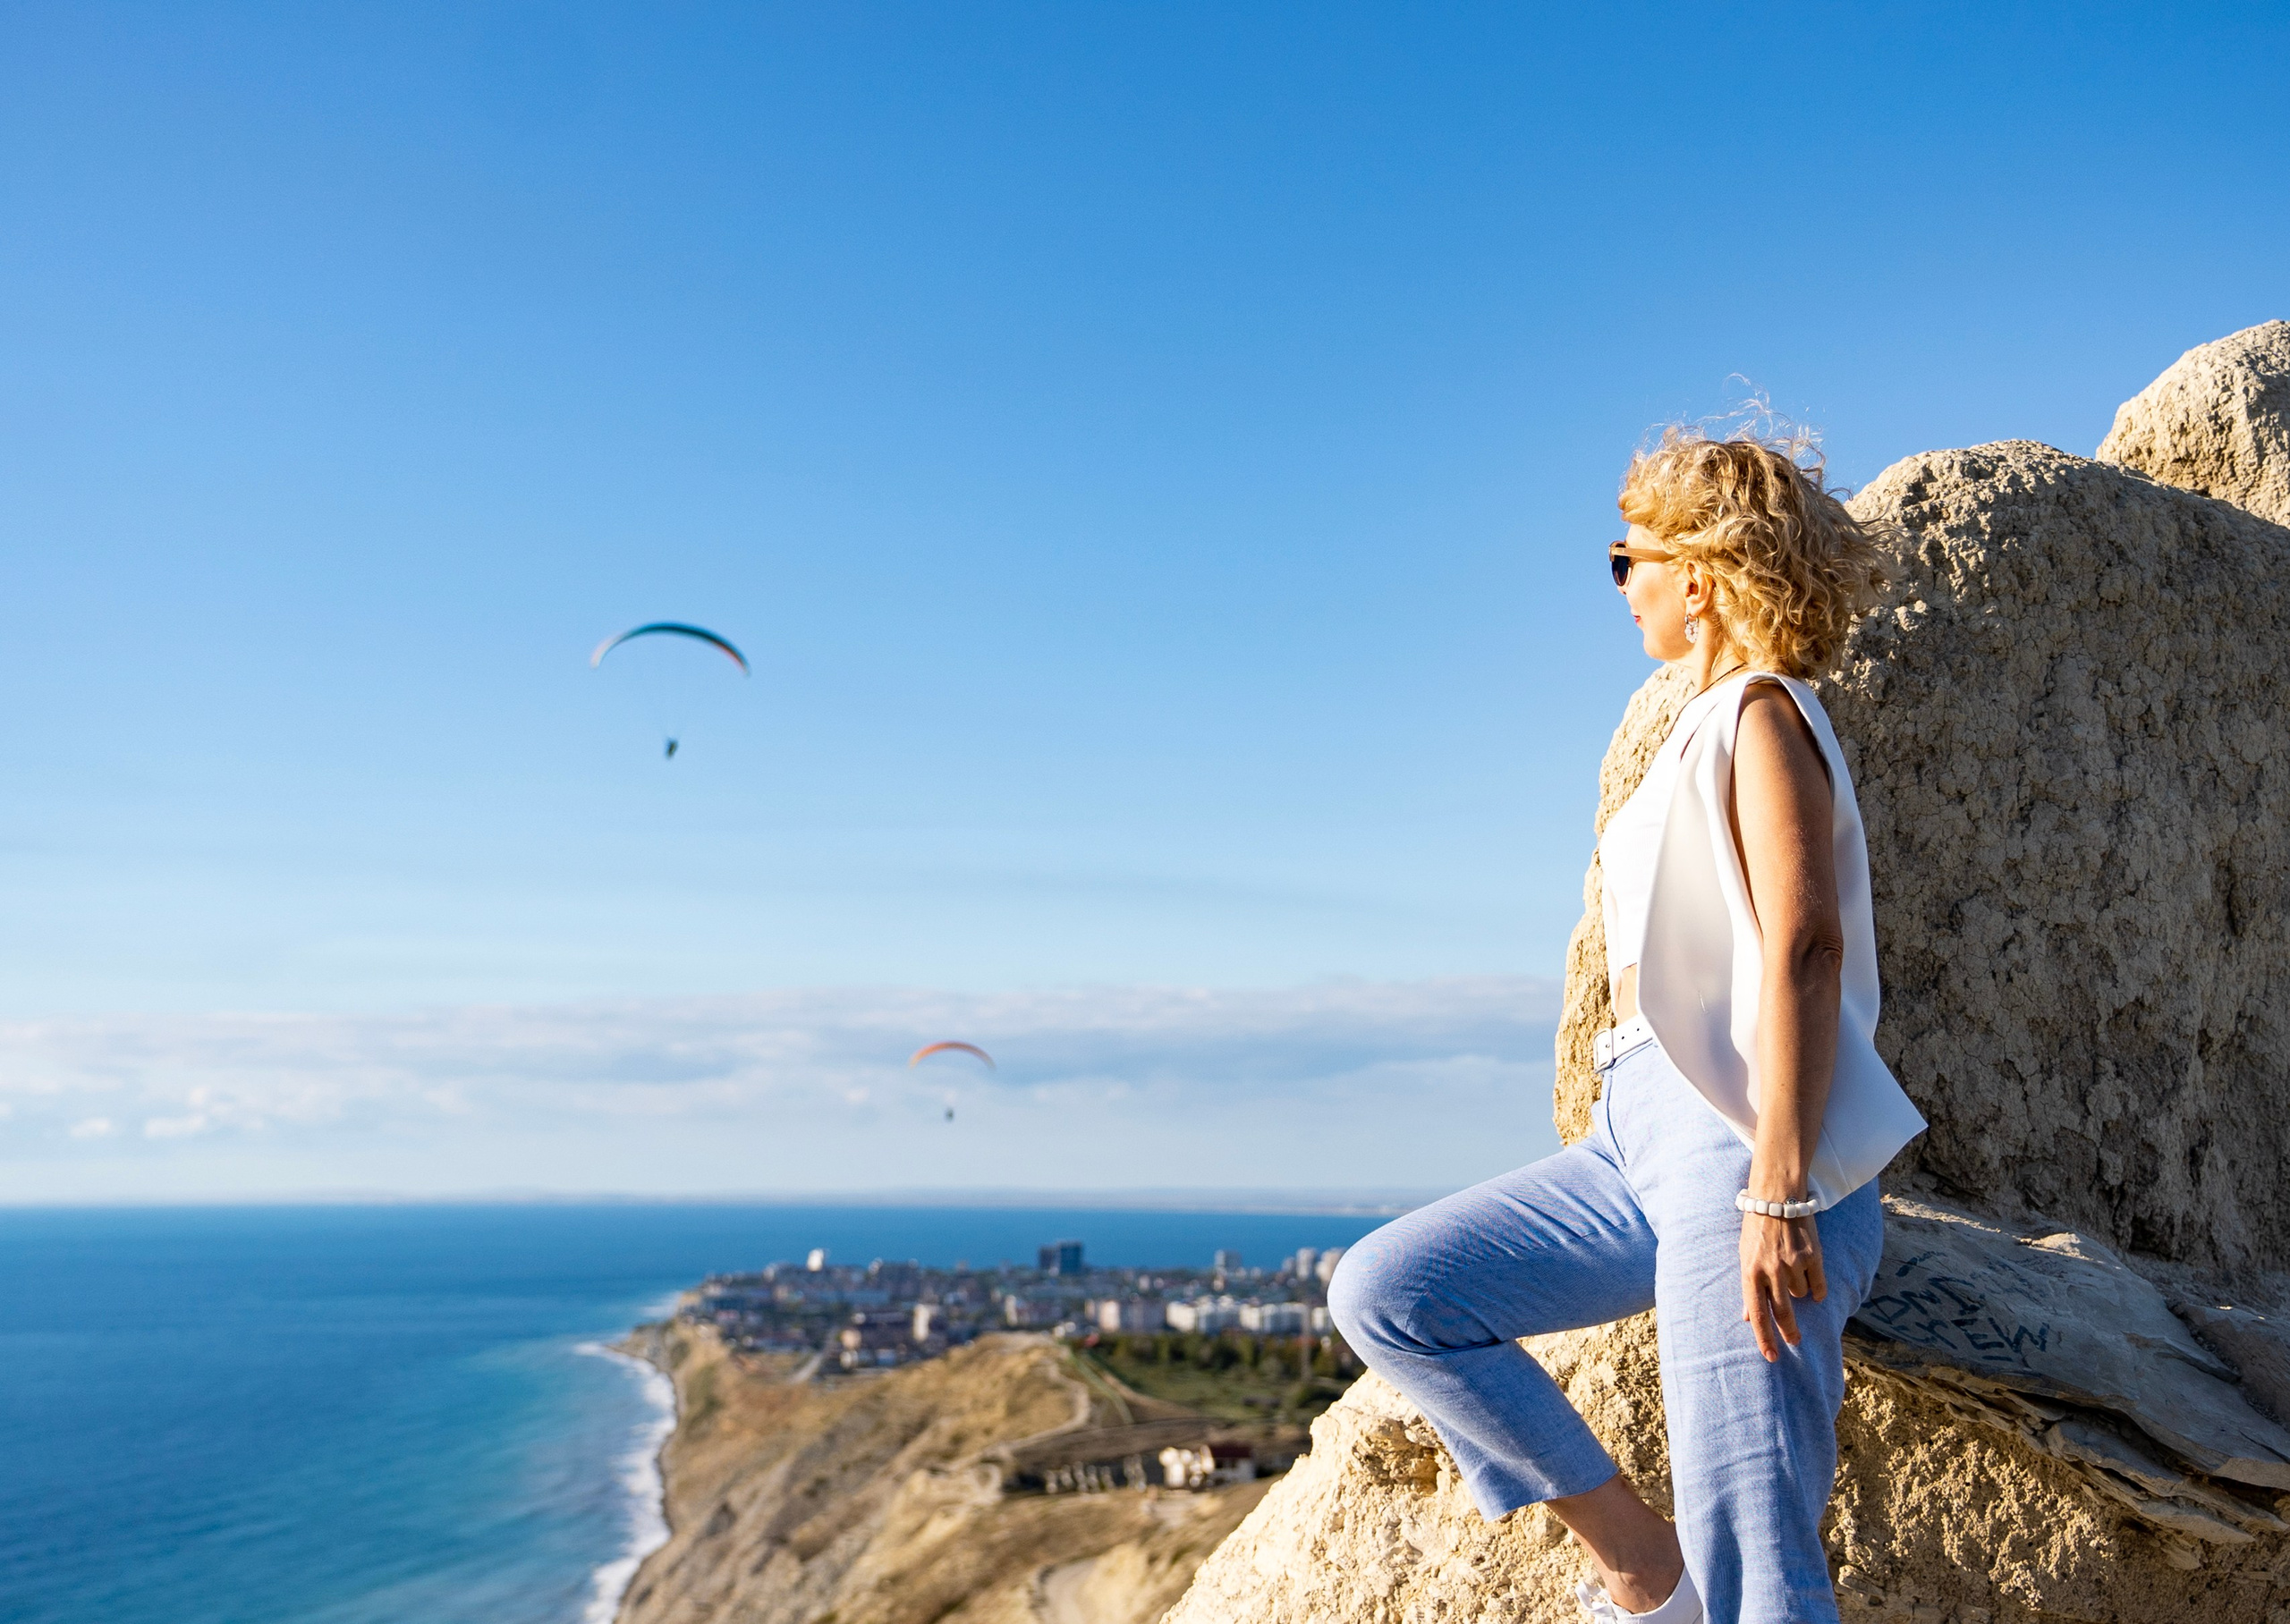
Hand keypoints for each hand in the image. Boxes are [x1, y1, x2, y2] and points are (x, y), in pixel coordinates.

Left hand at [1740, 1211, 1825, 1361]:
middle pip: (1783, 1313)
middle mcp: (1771, 1271)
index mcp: (1750, 1272)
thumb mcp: (1744, 1255)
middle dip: (1789, 1332)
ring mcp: (1793, 1264)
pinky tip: (1813, 1283)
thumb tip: (1746, 1318)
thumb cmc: (1756, 1228)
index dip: (1764, 1338)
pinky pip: (1818, 1286)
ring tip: (1791, 1271)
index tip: (1771, 1357)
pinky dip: (1817, 1289)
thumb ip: (1749, 1287)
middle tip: (1794, 1341)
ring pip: (1801, 1295)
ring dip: (1798, 1292)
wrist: (1776, 1196)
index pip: (1757, 1314)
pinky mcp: (1812, 1256)